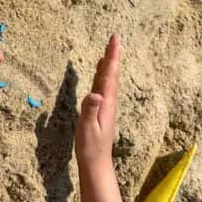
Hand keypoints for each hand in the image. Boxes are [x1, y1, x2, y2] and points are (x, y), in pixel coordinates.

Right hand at [76, 34, 119, 171]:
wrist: (96, 163)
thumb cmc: (90, 147)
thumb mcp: (87, 128)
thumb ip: (90, 110)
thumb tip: (95, 94)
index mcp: (106, 102)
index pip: (109, 74)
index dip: (111, 56)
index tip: (114, 39)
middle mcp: (108, 101)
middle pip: (111, 73)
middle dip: (112, 55)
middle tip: (114, 38)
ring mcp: (106, 105)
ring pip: (108, 79)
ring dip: (109, 63)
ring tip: (109, 50)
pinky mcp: (102, 109)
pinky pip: (104, 85)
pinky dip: (104, 73)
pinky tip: (101, 71)